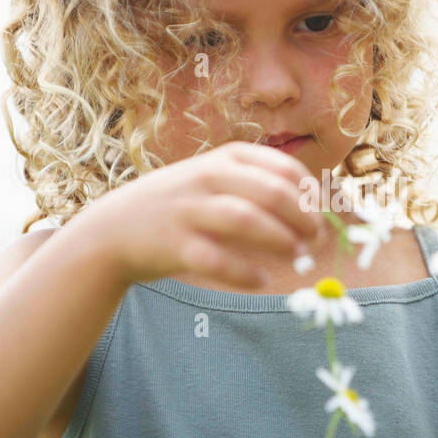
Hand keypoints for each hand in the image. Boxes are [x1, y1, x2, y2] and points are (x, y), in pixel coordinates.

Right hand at [71, 141, 327, 289]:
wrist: (114, 228)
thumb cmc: (182, 205)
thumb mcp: (216, 179)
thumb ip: (259, 187)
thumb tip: (317, 212)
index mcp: (225, 157)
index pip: (284, 169)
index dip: (311, 194)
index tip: (323, 215)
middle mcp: (208, 177)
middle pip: (271, 192)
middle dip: (303, 217)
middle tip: (316, 239)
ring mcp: (189, 210)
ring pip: (246, 220)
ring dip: (280, 240)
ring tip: (297, 255)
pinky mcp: (174, 245)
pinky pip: (217, 260)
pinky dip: (245, 273)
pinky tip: (262, 280)